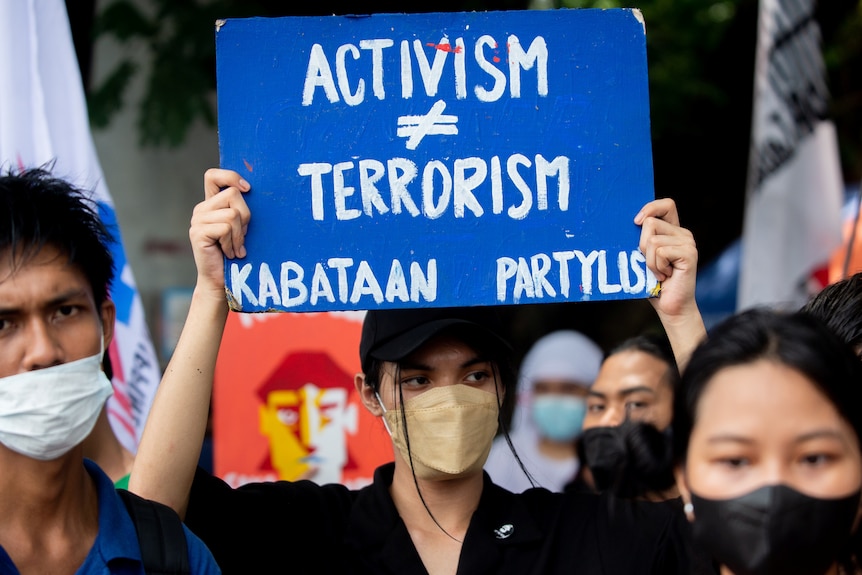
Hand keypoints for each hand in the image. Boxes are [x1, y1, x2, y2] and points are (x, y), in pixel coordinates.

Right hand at [190, 169, 250, 299]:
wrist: (221, 281)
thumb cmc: (236, 254)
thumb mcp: (241, 227)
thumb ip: (241, 209)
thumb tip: (251, 191)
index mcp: (211, 204)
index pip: (213, 175)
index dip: (231, 176)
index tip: (247, 189)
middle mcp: (201, 209)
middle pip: (233, 194)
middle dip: (245, 216)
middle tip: (242, 236)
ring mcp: (197, 221)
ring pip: (232, 214)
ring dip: (240, 235)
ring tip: (235, 248)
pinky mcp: (198, 233)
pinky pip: (226, 228)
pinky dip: (233, 243)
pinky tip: (230, 253)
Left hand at [634, 198, 698, 323]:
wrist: (670, 307)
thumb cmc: (653, 283)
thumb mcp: (643, 257)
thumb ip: (642, 239)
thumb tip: (630, 224)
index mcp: (673, 231)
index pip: (666, 204)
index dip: (650, 208)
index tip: (636, 222)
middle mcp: (683, 234)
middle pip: (650, 223)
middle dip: (641, 246)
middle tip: (651, 265)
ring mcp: (688, 243)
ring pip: (652, 240)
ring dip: (649, 261)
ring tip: (659, 273)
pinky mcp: (689, 254)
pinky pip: (660, 252)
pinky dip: (656, 267)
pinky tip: (666, 276)